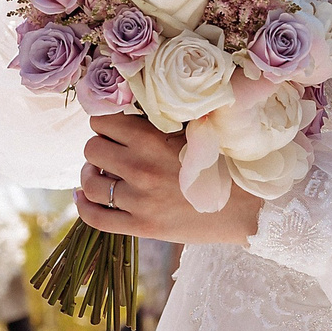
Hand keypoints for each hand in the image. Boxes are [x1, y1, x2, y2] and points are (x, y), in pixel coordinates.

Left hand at [74, 114, 263, 246]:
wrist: (247, 208)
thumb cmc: (223, 164)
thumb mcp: (195, 132)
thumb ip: (163, 120)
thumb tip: (134, 104)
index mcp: (151, 139)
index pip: (102, 121)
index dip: (104, 122)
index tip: (112, 127)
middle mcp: (140, 168)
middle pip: (91, 148)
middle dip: (98, 146)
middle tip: (109, 150)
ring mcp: (139, 200)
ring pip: (89, 181)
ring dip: (90, 174)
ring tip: (98, 172)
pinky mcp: (141, 226)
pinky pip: (96, 217)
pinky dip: (84, 205)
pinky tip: (84, 196)